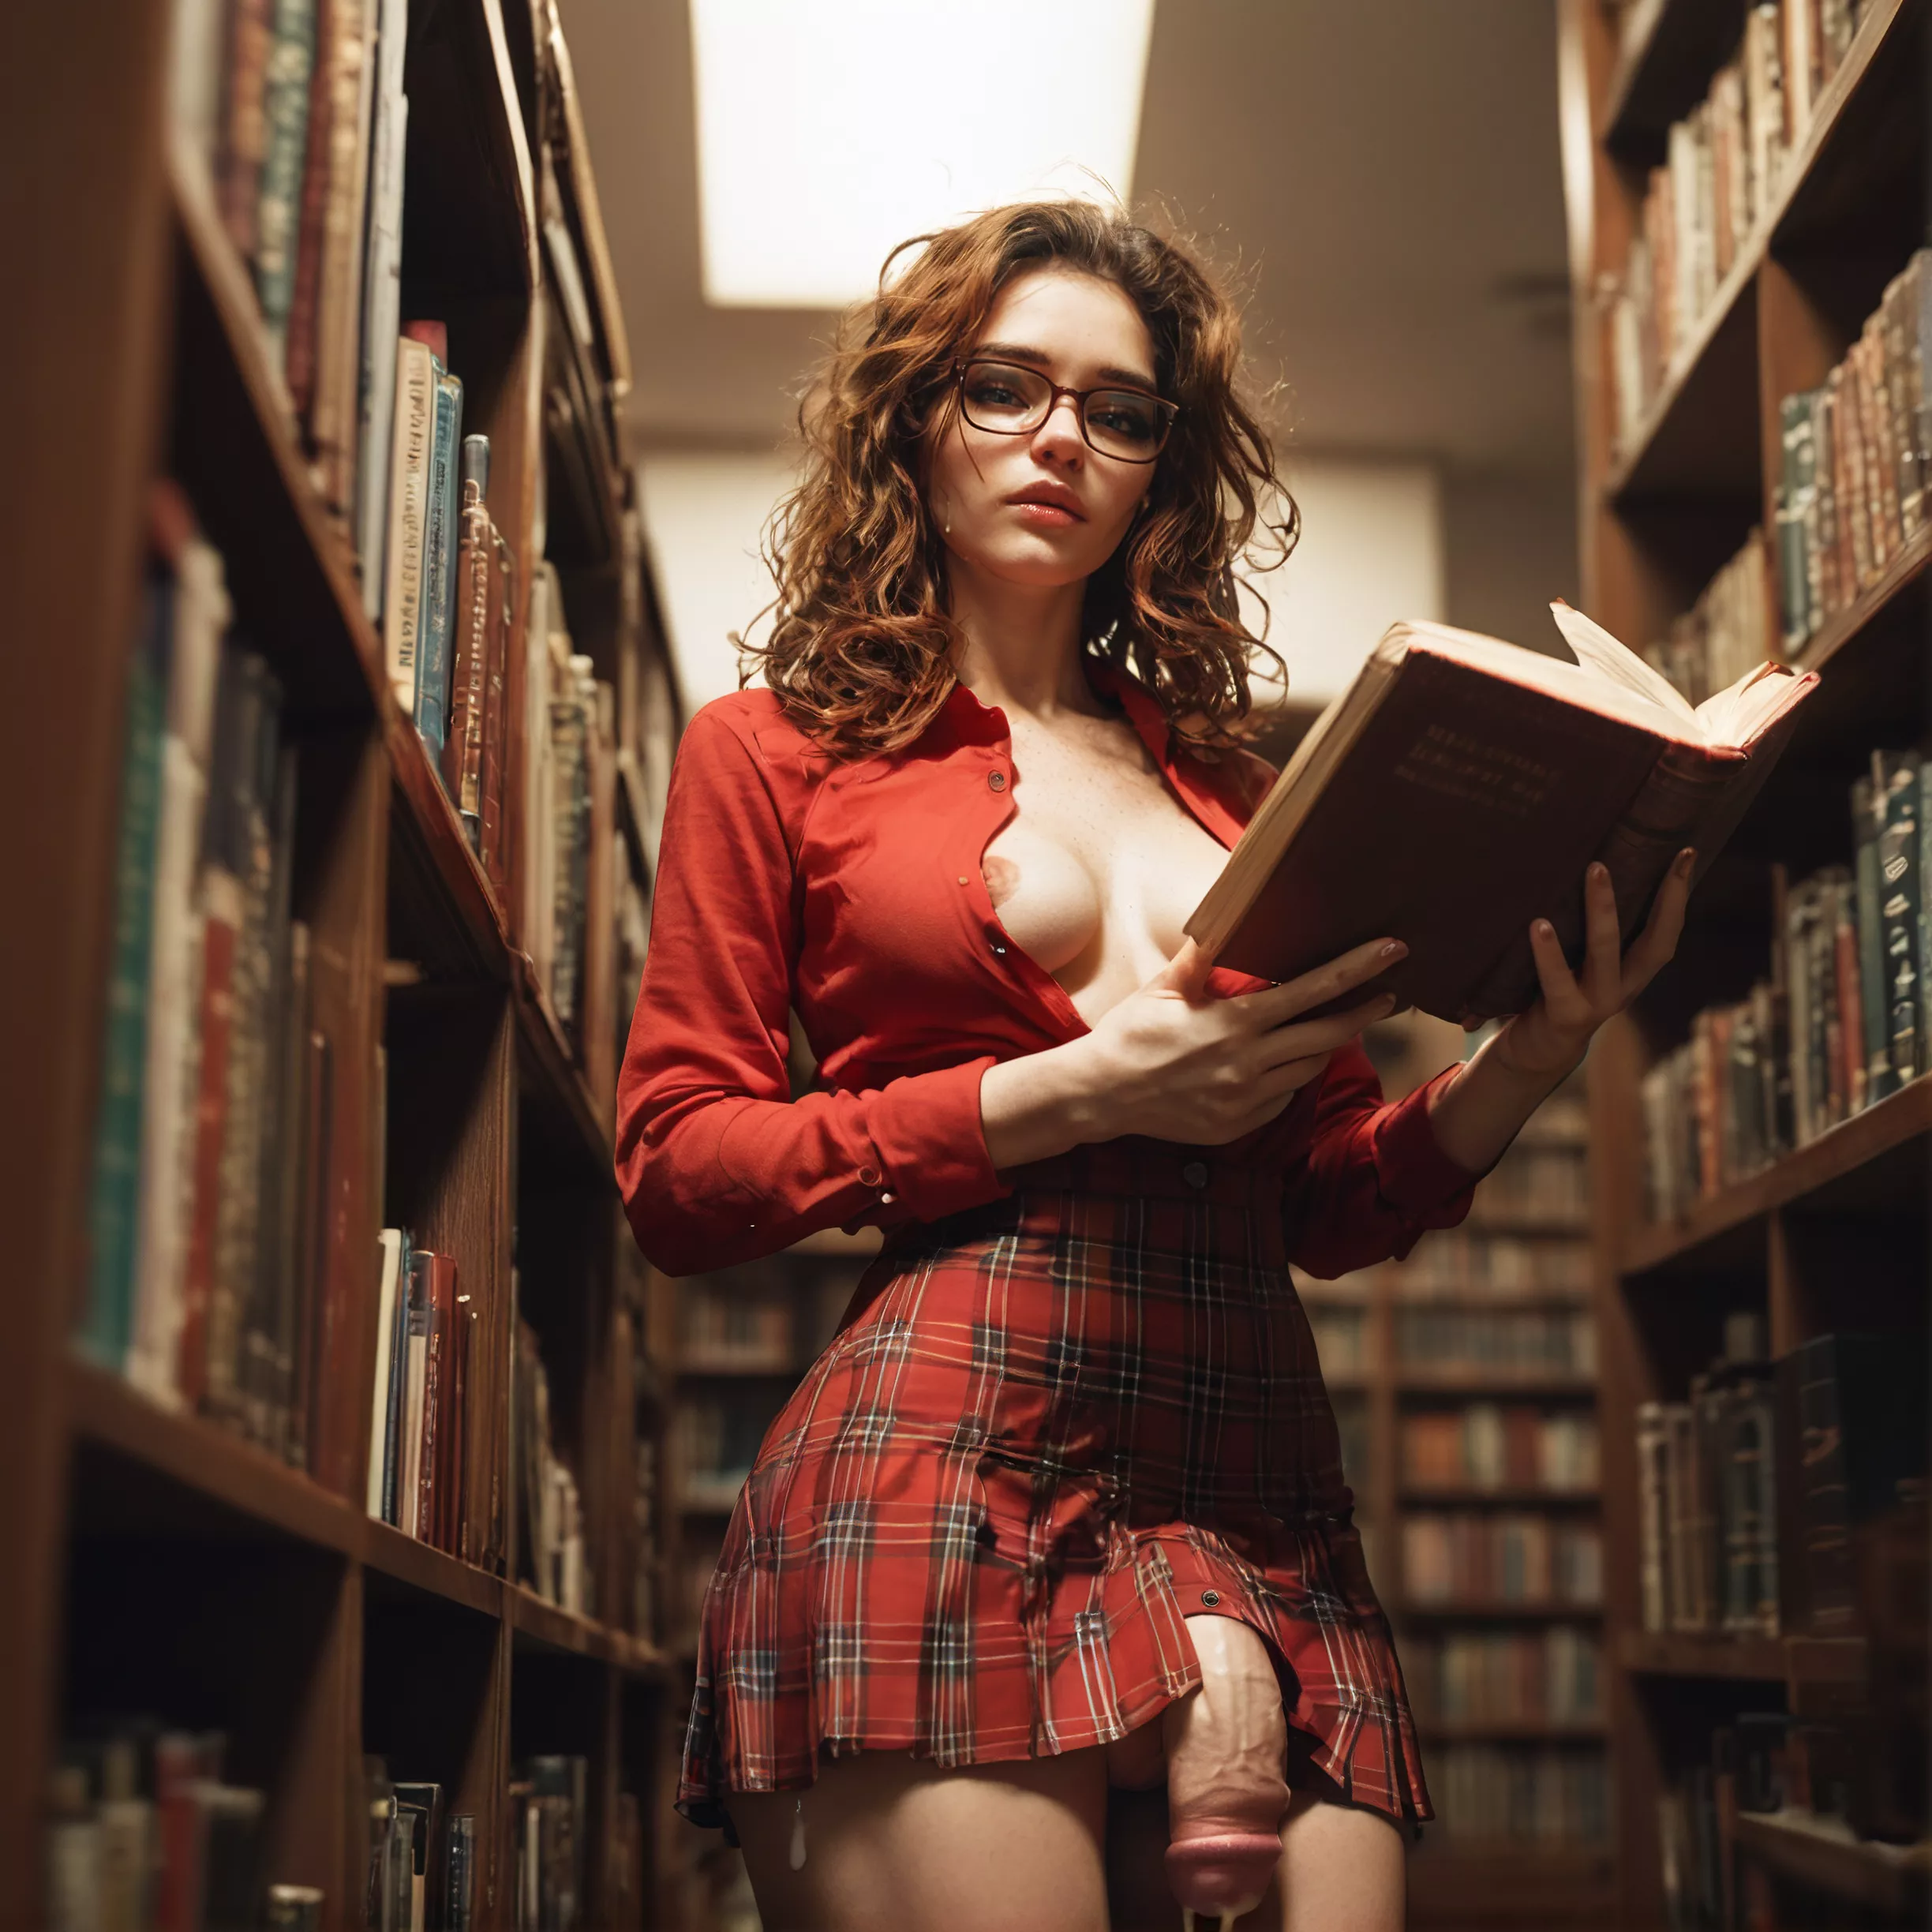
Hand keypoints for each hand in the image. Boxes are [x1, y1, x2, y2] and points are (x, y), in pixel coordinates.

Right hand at [1066, 933, 1403, 1145]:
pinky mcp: (1239, 1125)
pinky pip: (1281, 1098)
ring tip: (1329, 1028)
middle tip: (1387, 996)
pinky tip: (1278, 1064)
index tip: (1390, 953)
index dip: (1356, 971)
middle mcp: (1248, 1063)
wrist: (1101, 1095)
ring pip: (1308, 1069)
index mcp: (1235, 1022)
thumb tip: (1222, 919)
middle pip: (1328, 1035)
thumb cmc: (1130, 1034)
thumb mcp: (1162, 988)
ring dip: (1325, 1046)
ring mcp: (1246, 1099)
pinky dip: (1287, 1078)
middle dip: (1363, 1012)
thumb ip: (1199, 958)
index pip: (1312, 991)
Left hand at [1490, 849, 1694, 1080]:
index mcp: (1633, 971)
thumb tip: (1593, 863)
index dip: (1678, 894)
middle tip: (1665, 855)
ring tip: (1596, 870)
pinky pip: (1558, 983)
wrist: (1535, 1050)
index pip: (1666, 930)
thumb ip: (1591, 929)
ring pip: (1606, 954)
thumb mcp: (1582, 960)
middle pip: (1652, 943)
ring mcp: (1597, 1005)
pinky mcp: (1566, 1017)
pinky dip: (1548, 955)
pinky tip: (1540, 925)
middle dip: (1663, 898)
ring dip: (1601, 911)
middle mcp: (1624, 988)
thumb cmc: (1556, 992)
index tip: (1686, 852)